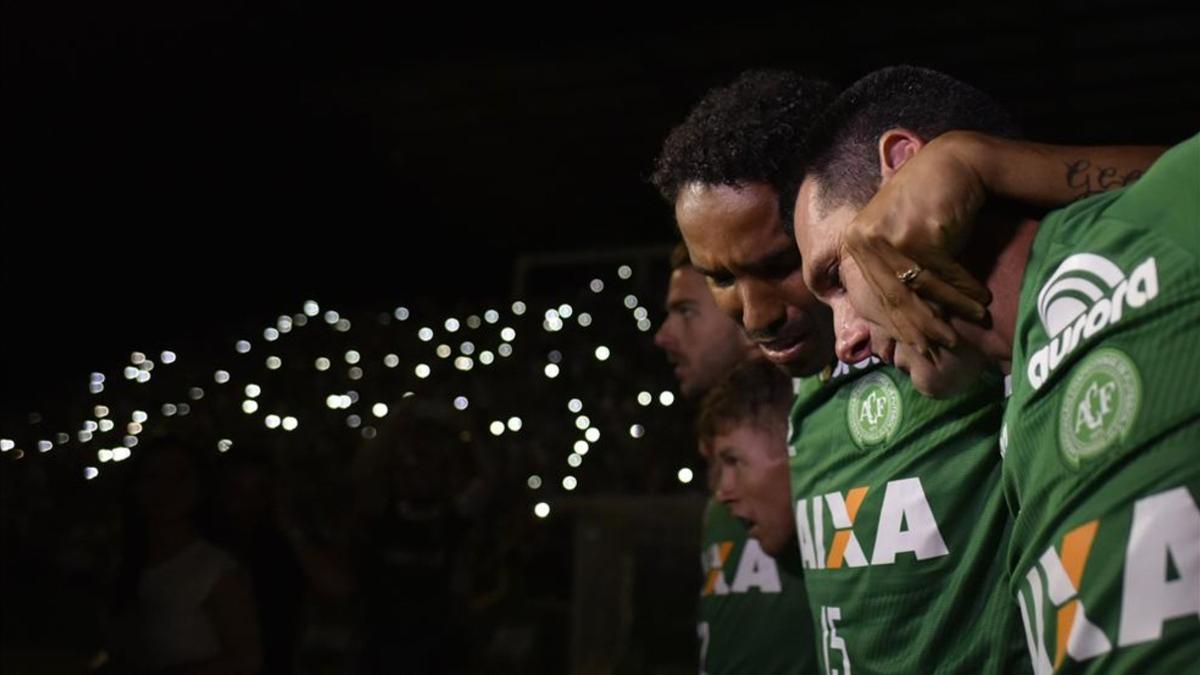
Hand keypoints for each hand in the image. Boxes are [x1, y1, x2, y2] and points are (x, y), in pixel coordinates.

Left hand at [840, 133, 991, 354]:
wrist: (952, 164)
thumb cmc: (927, 207)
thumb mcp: (898, 238)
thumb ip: (891, 271)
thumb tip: (897, 324)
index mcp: (855, 245)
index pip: (878, 295)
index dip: (901, 325)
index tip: (920, 347)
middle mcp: (864, 240)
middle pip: (895, 296)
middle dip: (924, 326)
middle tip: (945, 346)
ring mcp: (888, 237)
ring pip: (921, 288)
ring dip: (952, 308)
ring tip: (976, 320)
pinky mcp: (917, 233)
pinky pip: (944, 272)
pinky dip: (965, 288)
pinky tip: (982, 298)